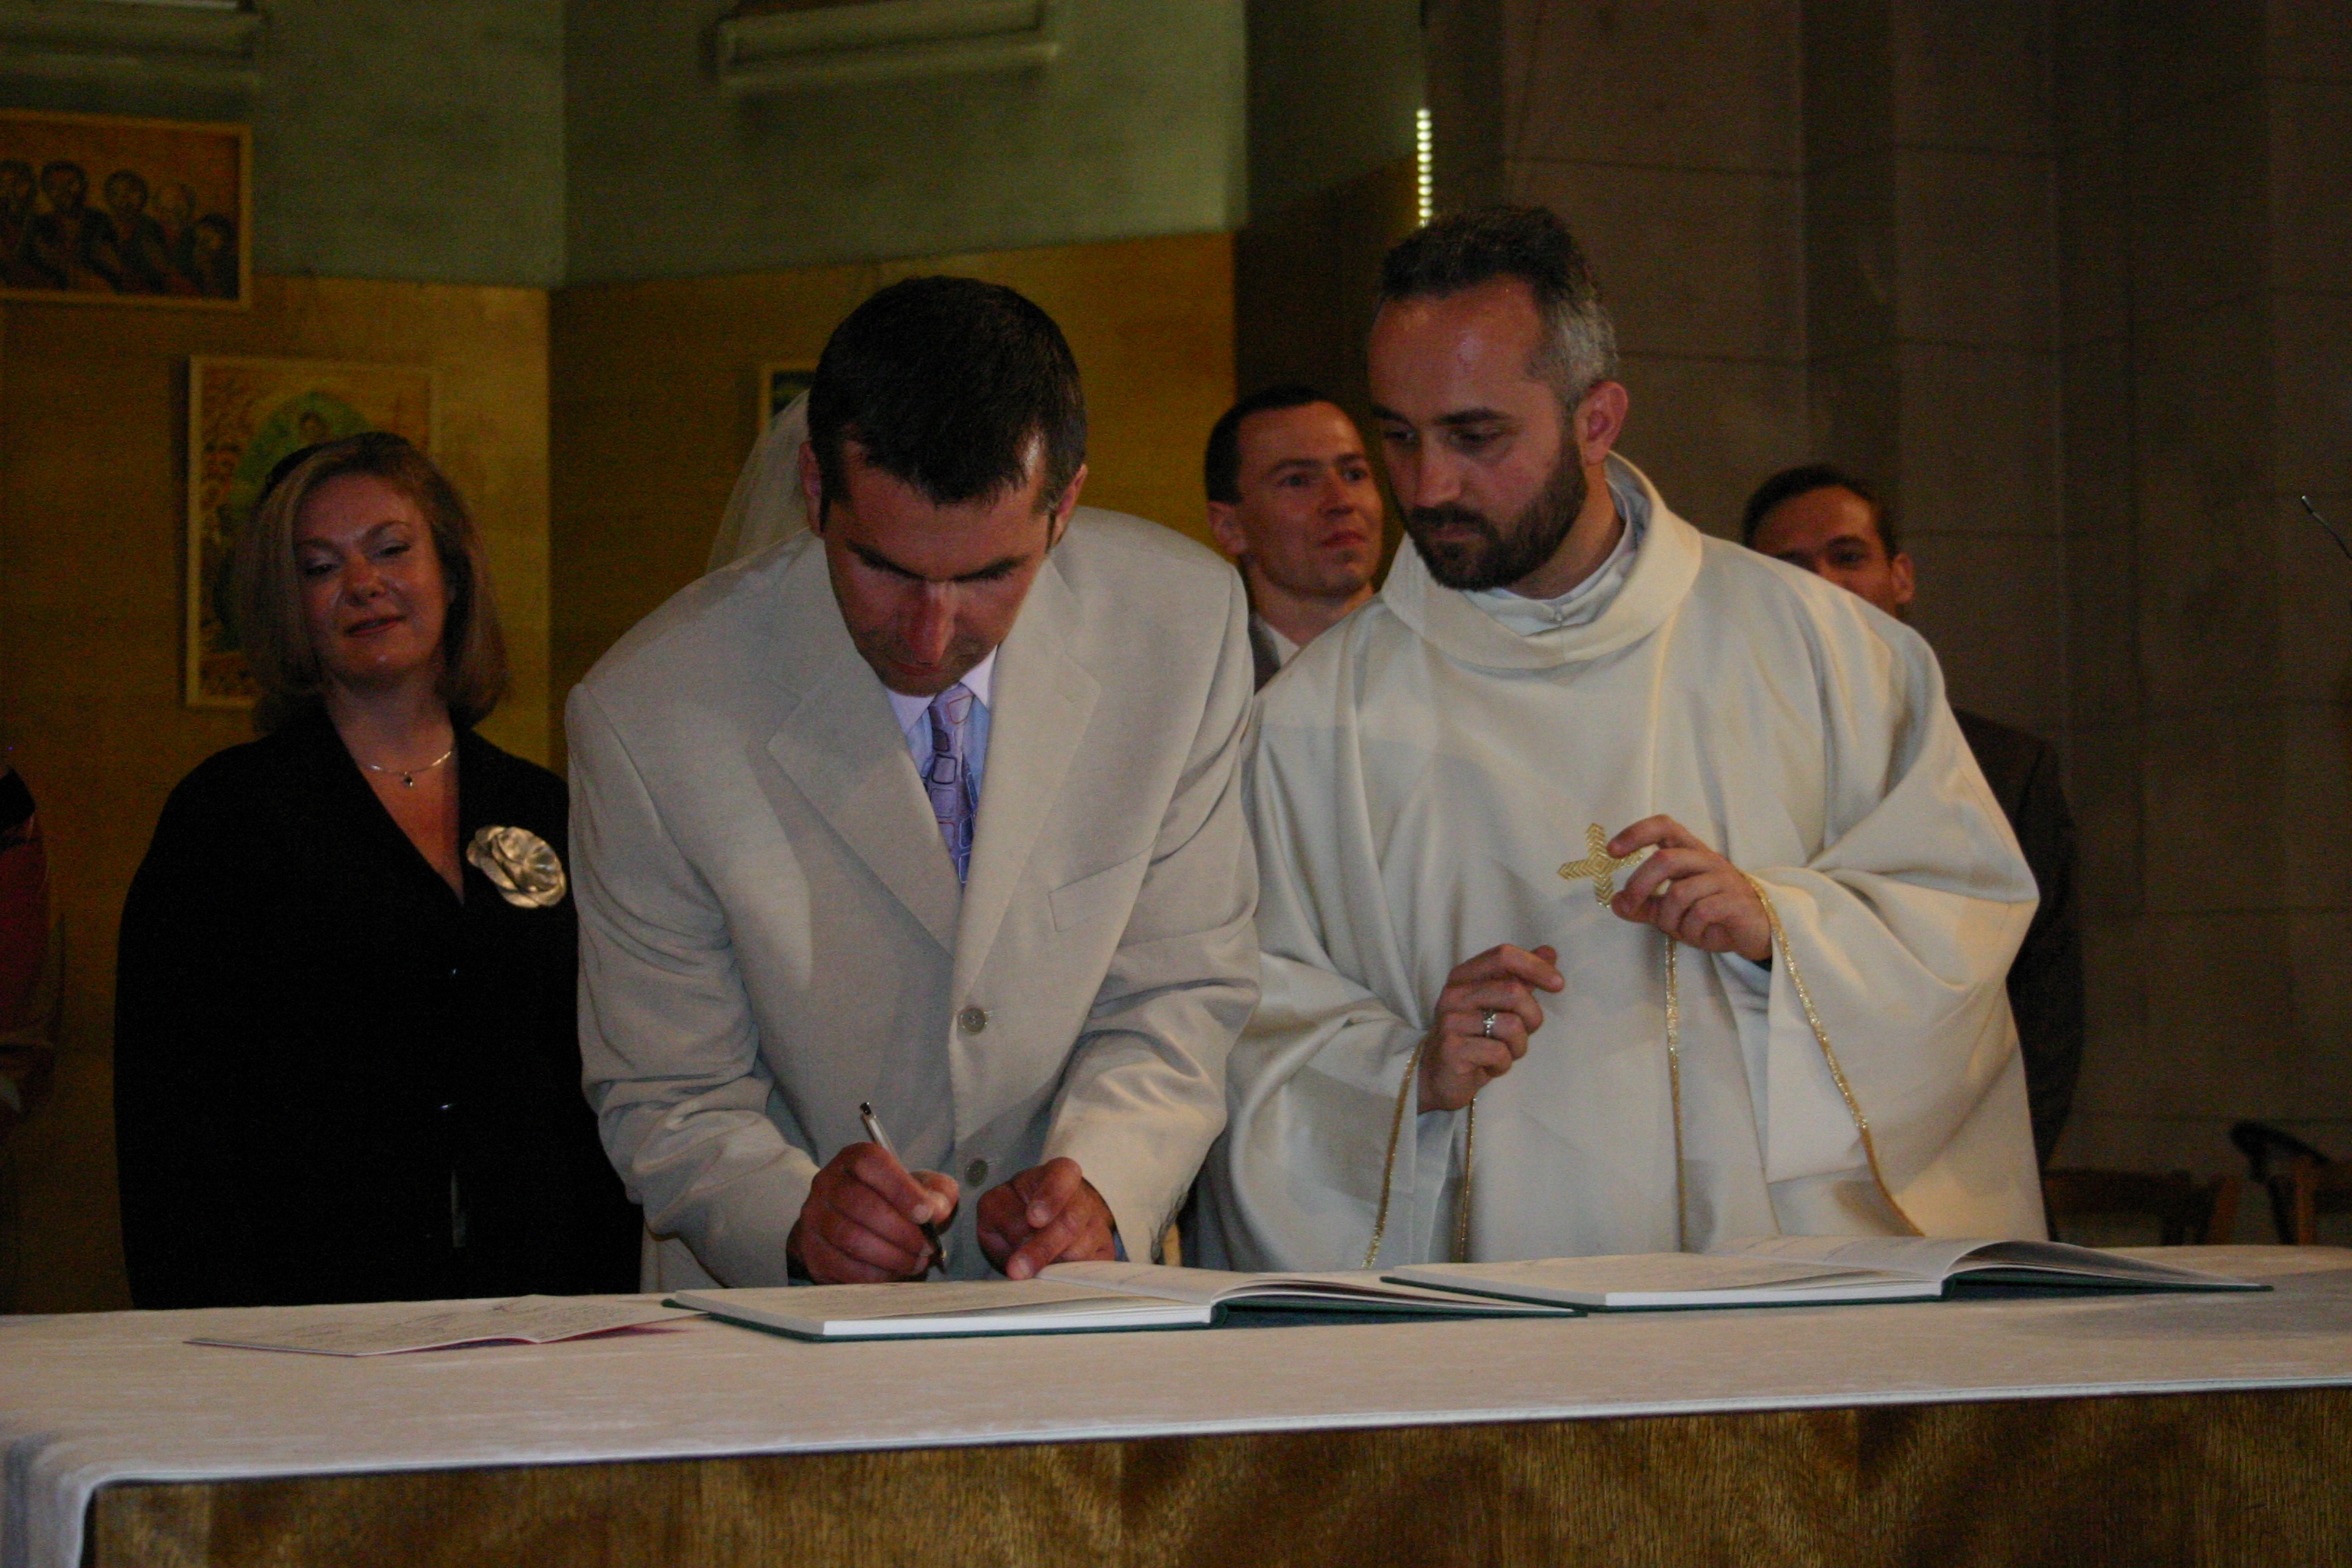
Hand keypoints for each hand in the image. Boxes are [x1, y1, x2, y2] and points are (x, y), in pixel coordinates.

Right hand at [787, 1142, 958, 1283]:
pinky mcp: (811, 1249)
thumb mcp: (919, 1187)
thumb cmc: (890, 1201)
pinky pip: (842, 1266)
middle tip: (926, 1247)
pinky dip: (874, 1275)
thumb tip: (936, 1211)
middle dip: (901, 1231)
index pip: (871, 1164)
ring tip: (915, 1262)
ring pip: (851, 1239)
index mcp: (854, 1159)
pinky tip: (894, 1273)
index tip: (926, 1214)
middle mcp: (827, 1182)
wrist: (850, 1222)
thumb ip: (936, 1193)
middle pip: (861, 1205)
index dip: (901, 1189)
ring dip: (891, 1256)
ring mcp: (814, 1216)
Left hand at [977, 1157, 1117, 1279]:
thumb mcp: (999, 1205)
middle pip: (1071, 1222)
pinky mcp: (1105, 1254)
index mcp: (1060, 1174)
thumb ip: (1003, 1219)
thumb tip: (1019, 1247)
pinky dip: (1069, 1280)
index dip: (1050, 1197)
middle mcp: (1083, 1198)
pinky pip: (1091, 1271)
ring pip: (1080, 1251)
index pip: (1062, 1179)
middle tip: (1018, 1269)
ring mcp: (1098, 1226)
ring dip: (1052, 1267)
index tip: (1034, 1218)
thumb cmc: (1017, 1211)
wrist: (1045, 1222)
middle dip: (1042, 1248)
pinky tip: (1053, 1283)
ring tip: (1031, 1276)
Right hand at [1418, 944, 1563, 1111]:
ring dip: (1518, 1047)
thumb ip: (1521, 977)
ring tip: (1502, 1052)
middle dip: (1532, 1017)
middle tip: (1523, 1034)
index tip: (1558, 984)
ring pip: (1512, 1026)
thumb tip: (1549, 952)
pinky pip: (1499, 1053)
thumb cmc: (1475, 1037)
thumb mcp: (1498, 1004)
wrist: (1439, 1077)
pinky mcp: (1452, 1049)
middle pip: (1514, 992)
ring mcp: (1450, 1021)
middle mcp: (1454, 993)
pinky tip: (1489, 1066)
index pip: (1503, 955)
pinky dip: (1503, 1065)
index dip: (1535, 966)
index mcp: (1464, 976)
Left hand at [1606, 815, 1770, 962]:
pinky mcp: (1737, 901)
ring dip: (1669, 918)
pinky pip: (1701, 913)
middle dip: (1639, 885)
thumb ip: (1645, 905)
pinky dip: (1691, 929)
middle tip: (1629, 905)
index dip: (1636, 833)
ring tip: (1678, 929)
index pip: (1664, 826)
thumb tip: (1615, 903)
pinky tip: (1698, 934)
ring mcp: (1724, 879)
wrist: (1757, 932)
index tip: (1612, 851)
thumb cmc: (1711, 916)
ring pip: (1680, 893)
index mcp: (1690, 852)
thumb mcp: (1672, 911)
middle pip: (1665, 860)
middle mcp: (1707, 859)